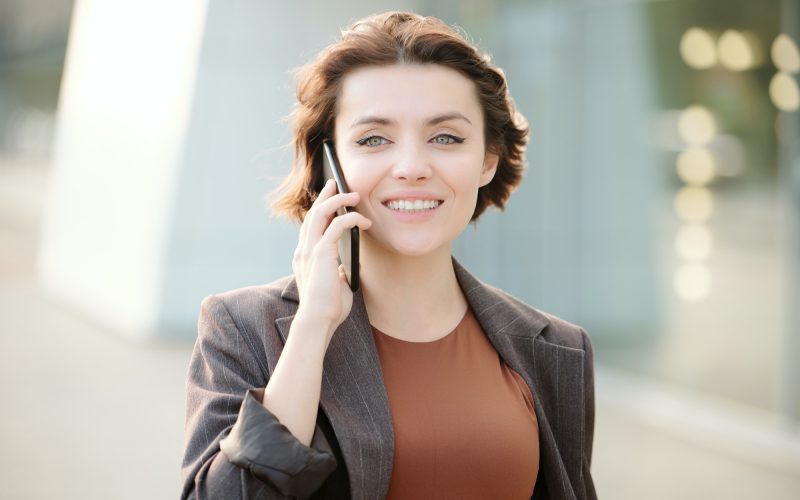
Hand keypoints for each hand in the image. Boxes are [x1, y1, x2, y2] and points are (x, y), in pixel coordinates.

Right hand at [292, 179, 371, 341]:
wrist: (318, 320)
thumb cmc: (327, 309)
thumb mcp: (333, 286)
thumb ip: (335, 274)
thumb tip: (342, 269)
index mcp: (305, 257)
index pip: (311, 226)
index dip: (319, 210)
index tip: (329, 199)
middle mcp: (304, 250)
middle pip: (312, 213)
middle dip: (325, 196)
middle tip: (335, 183)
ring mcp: (309, 250)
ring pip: (321, 213)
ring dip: (338, 200)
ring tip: (354, 195)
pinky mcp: (320, 253)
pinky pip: (336, 226)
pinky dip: (350, 218)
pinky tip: (363, 220)